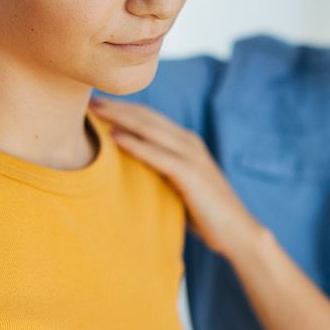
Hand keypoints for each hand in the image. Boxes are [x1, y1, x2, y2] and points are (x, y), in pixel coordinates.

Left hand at [90, 98, 263, 257]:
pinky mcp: (190, 174)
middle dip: (119, 107)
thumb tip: (133, 171)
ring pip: (150, 129)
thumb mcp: (180, 185)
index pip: (151, 118)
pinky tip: (114, 138)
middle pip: (148, 117)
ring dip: (122, 118)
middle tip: (91, 99)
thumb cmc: (207, 213)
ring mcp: (191, 156)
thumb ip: (162, 172)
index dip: (125, 108)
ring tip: (97, 111)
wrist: (238, 231)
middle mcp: (189, 142)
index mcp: (187, 143)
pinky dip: (135, 144)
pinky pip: (157, 154)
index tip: (100, 104)